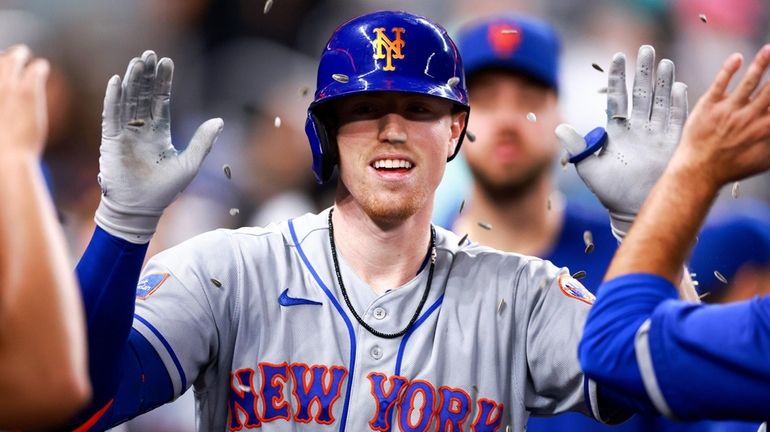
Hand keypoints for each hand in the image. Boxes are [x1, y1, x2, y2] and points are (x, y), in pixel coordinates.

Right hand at [0, 45, 48, 157]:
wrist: (4, 158)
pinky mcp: (26, 91)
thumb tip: (6, 109)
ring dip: (18, 54)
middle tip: (10, 57)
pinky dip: (39, 67)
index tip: (2, 77)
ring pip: (12, 57)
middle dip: (2, 57)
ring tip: (23, 55)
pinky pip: (35, 68)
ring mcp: (5, 85)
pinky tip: (42, 68)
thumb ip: (2, 105)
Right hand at [95, 50, 222, 243]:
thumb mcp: (190, 163)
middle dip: (146, 76)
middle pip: (142, 96)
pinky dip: (113, 98)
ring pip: (127, 101)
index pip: (160, 101)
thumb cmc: (165, 191)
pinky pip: (110, 115)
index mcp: (159, 133)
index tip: (167, 62)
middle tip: (149, 54)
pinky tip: (116, 82)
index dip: (163, 83)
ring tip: (136, 62)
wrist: (140, 210)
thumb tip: (220, 120)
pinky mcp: (110, 141)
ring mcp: (124, 134)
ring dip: (130, 81)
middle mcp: (140, 130)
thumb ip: (203, 141)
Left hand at [556, 45, 687, 239]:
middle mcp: (637, 128)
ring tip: (665, 62)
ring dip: (663, 83)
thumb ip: (577, 146)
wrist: (632, 209)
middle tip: (646, 50)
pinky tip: (680, 87)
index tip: (618, 58)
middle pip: (642, 93)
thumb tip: (559, 128)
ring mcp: (656, 134)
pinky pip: (677, 120)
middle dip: (644, 72)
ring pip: (660, 102)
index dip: (618, 78)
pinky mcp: (672, 144)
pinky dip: (678, 105)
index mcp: (617, 130)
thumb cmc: (610, 191)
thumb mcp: (589, 167)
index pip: (617, 97)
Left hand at [669, 44, 769, 187]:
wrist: (699, 171)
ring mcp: (729, 110)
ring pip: (749, 81)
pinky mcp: (708, 106)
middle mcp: (750, 116)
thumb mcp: (764, 159)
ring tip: (768, 49)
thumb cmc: (732, 167)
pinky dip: (729, 69)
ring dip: (762, 63)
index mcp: (765, 128)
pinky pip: (720, 83)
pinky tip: (737, 58)